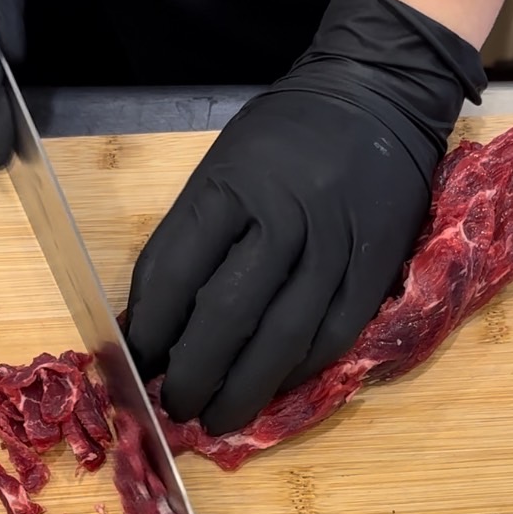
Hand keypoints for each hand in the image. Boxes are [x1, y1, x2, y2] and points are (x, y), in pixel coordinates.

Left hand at [124, 0, 488, 435]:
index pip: (175, 271)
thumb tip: (153, 314)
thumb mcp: (221, 163)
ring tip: (216, 420)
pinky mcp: (376, 266)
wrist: (378, 93)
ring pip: (283, 336)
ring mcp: (335, 245)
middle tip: (173, 406)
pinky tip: (272, 390)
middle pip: (227, 313)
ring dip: (244, 389)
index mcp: (230, 184)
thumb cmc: (285, 133)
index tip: (135, 362)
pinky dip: (298, 372)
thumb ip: (189, 234)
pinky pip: (333, 335)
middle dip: (193, 372)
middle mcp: (283, 216)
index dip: (150, 328)